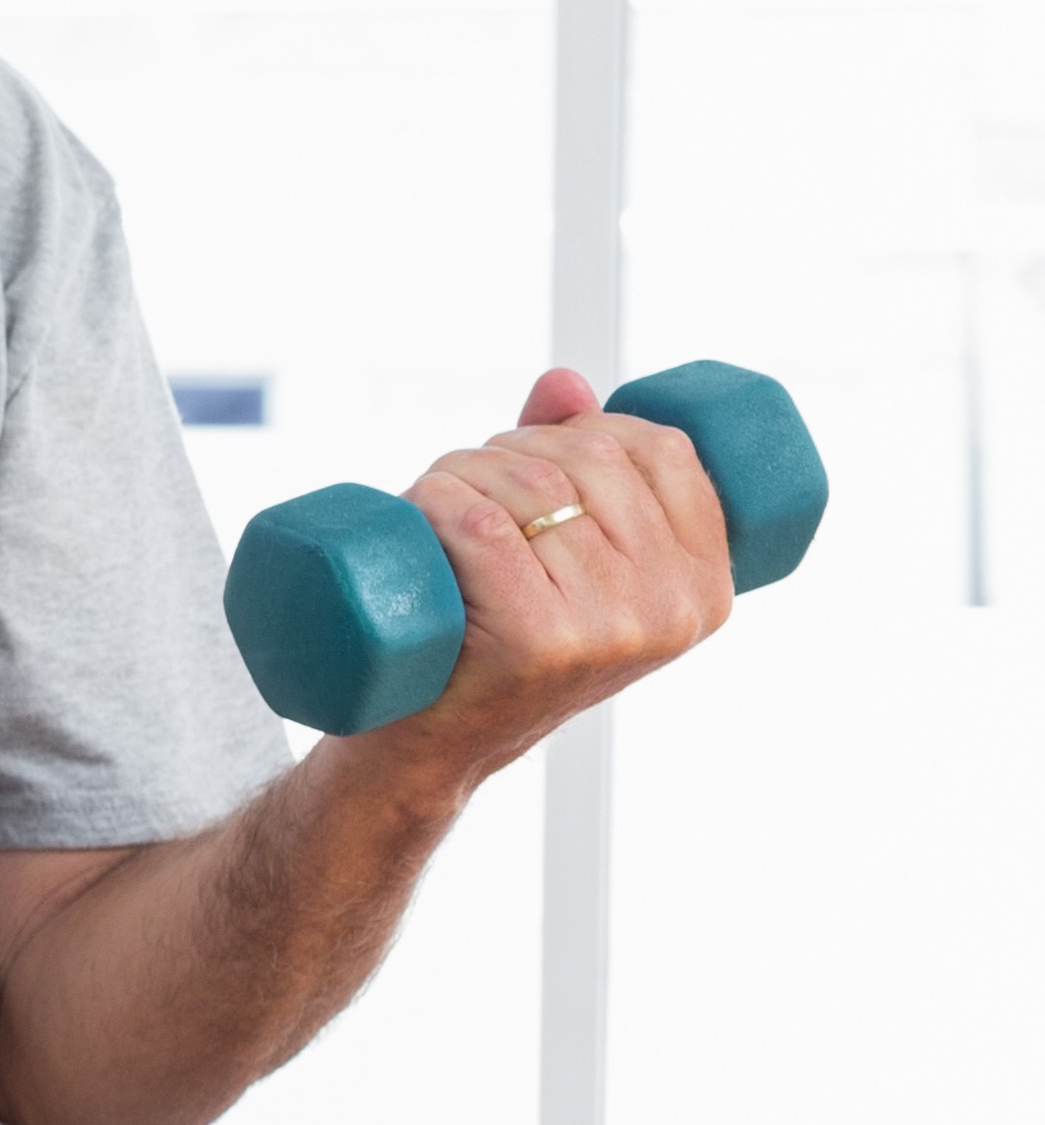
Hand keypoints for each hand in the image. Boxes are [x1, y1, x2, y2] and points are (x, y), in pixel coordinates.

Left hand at [363, 367, 742, 779]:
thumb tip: (563, 382)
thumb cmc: (497, 633)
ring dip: (456, 471)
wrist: (433, 743)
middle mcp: (674, 609)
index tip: (535, 452)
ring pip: (528, 486)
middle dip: (508, 447)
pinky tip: (417, 515)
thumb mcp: (565, 557)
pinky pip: (483, 525)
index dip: (588, 425)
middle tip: (460, 483)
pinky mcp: (541, 642)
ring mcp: (612, 629)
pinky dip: (436, 501)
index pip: (665, 450)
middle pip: (588, 459)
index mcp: (706, 584)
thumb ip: (578, 464)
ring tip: (430, 505)